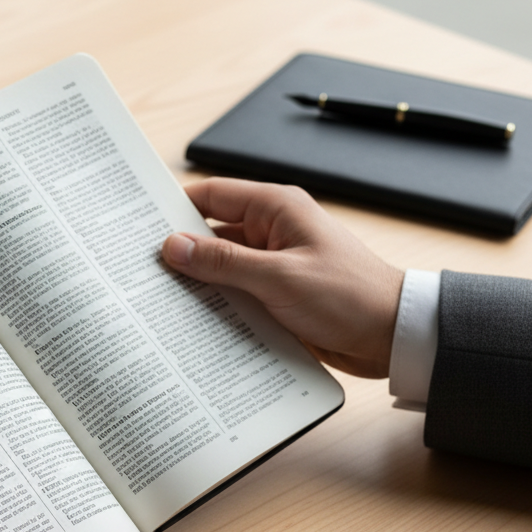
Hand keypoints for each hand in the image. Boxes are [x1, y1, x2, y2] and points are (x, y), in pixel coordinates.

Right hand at [162, 178, 403, 377]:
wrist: (392, 336)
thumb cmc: (349, 297)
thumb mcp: (279, 278)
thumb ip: (224, 261)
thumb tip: (174, 246)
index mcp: (276, 208)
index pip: (211, 195)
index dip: (174, 208)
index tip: (139, 225)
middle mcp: (272, 230)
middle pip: (210, 233)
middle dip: (179, 250)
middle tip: (140, 268)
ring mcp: (273, 263)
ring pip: (220, 266)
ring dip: (197, 281)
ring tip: (158, 297)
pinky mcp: (275, 293)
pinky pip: (235, 292)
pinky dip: (216, 302)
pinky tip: (193, 318)